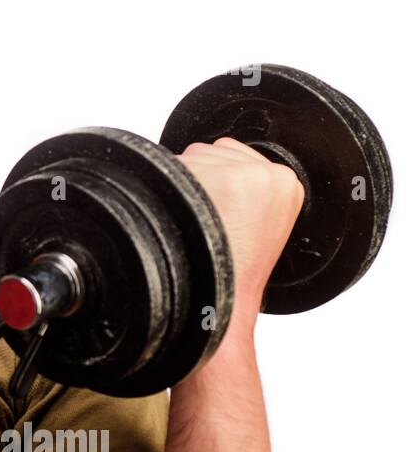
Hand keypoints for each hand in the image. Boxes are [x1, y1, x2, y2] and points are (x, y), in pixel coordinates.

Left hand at [174, 137, 304, 311]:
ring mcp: (236, 174)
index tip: (218, 209)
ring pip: (188, 158)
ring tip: (196, 222)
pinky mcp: (208, 180)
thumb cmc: (233, 265)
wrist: (225, 299)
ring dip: (182, 184)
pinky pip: (169, 169)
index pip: (232, 152)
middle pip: (209, 152)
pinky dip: (164, 191)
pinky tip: (181, 218)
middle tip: (205, 220)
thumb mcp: (261, 219)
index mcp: (286, 182)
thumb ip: (246, 182)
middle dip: (199, 179)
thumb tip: (211, 157)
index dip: (215, 180)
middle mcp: (266, 173)